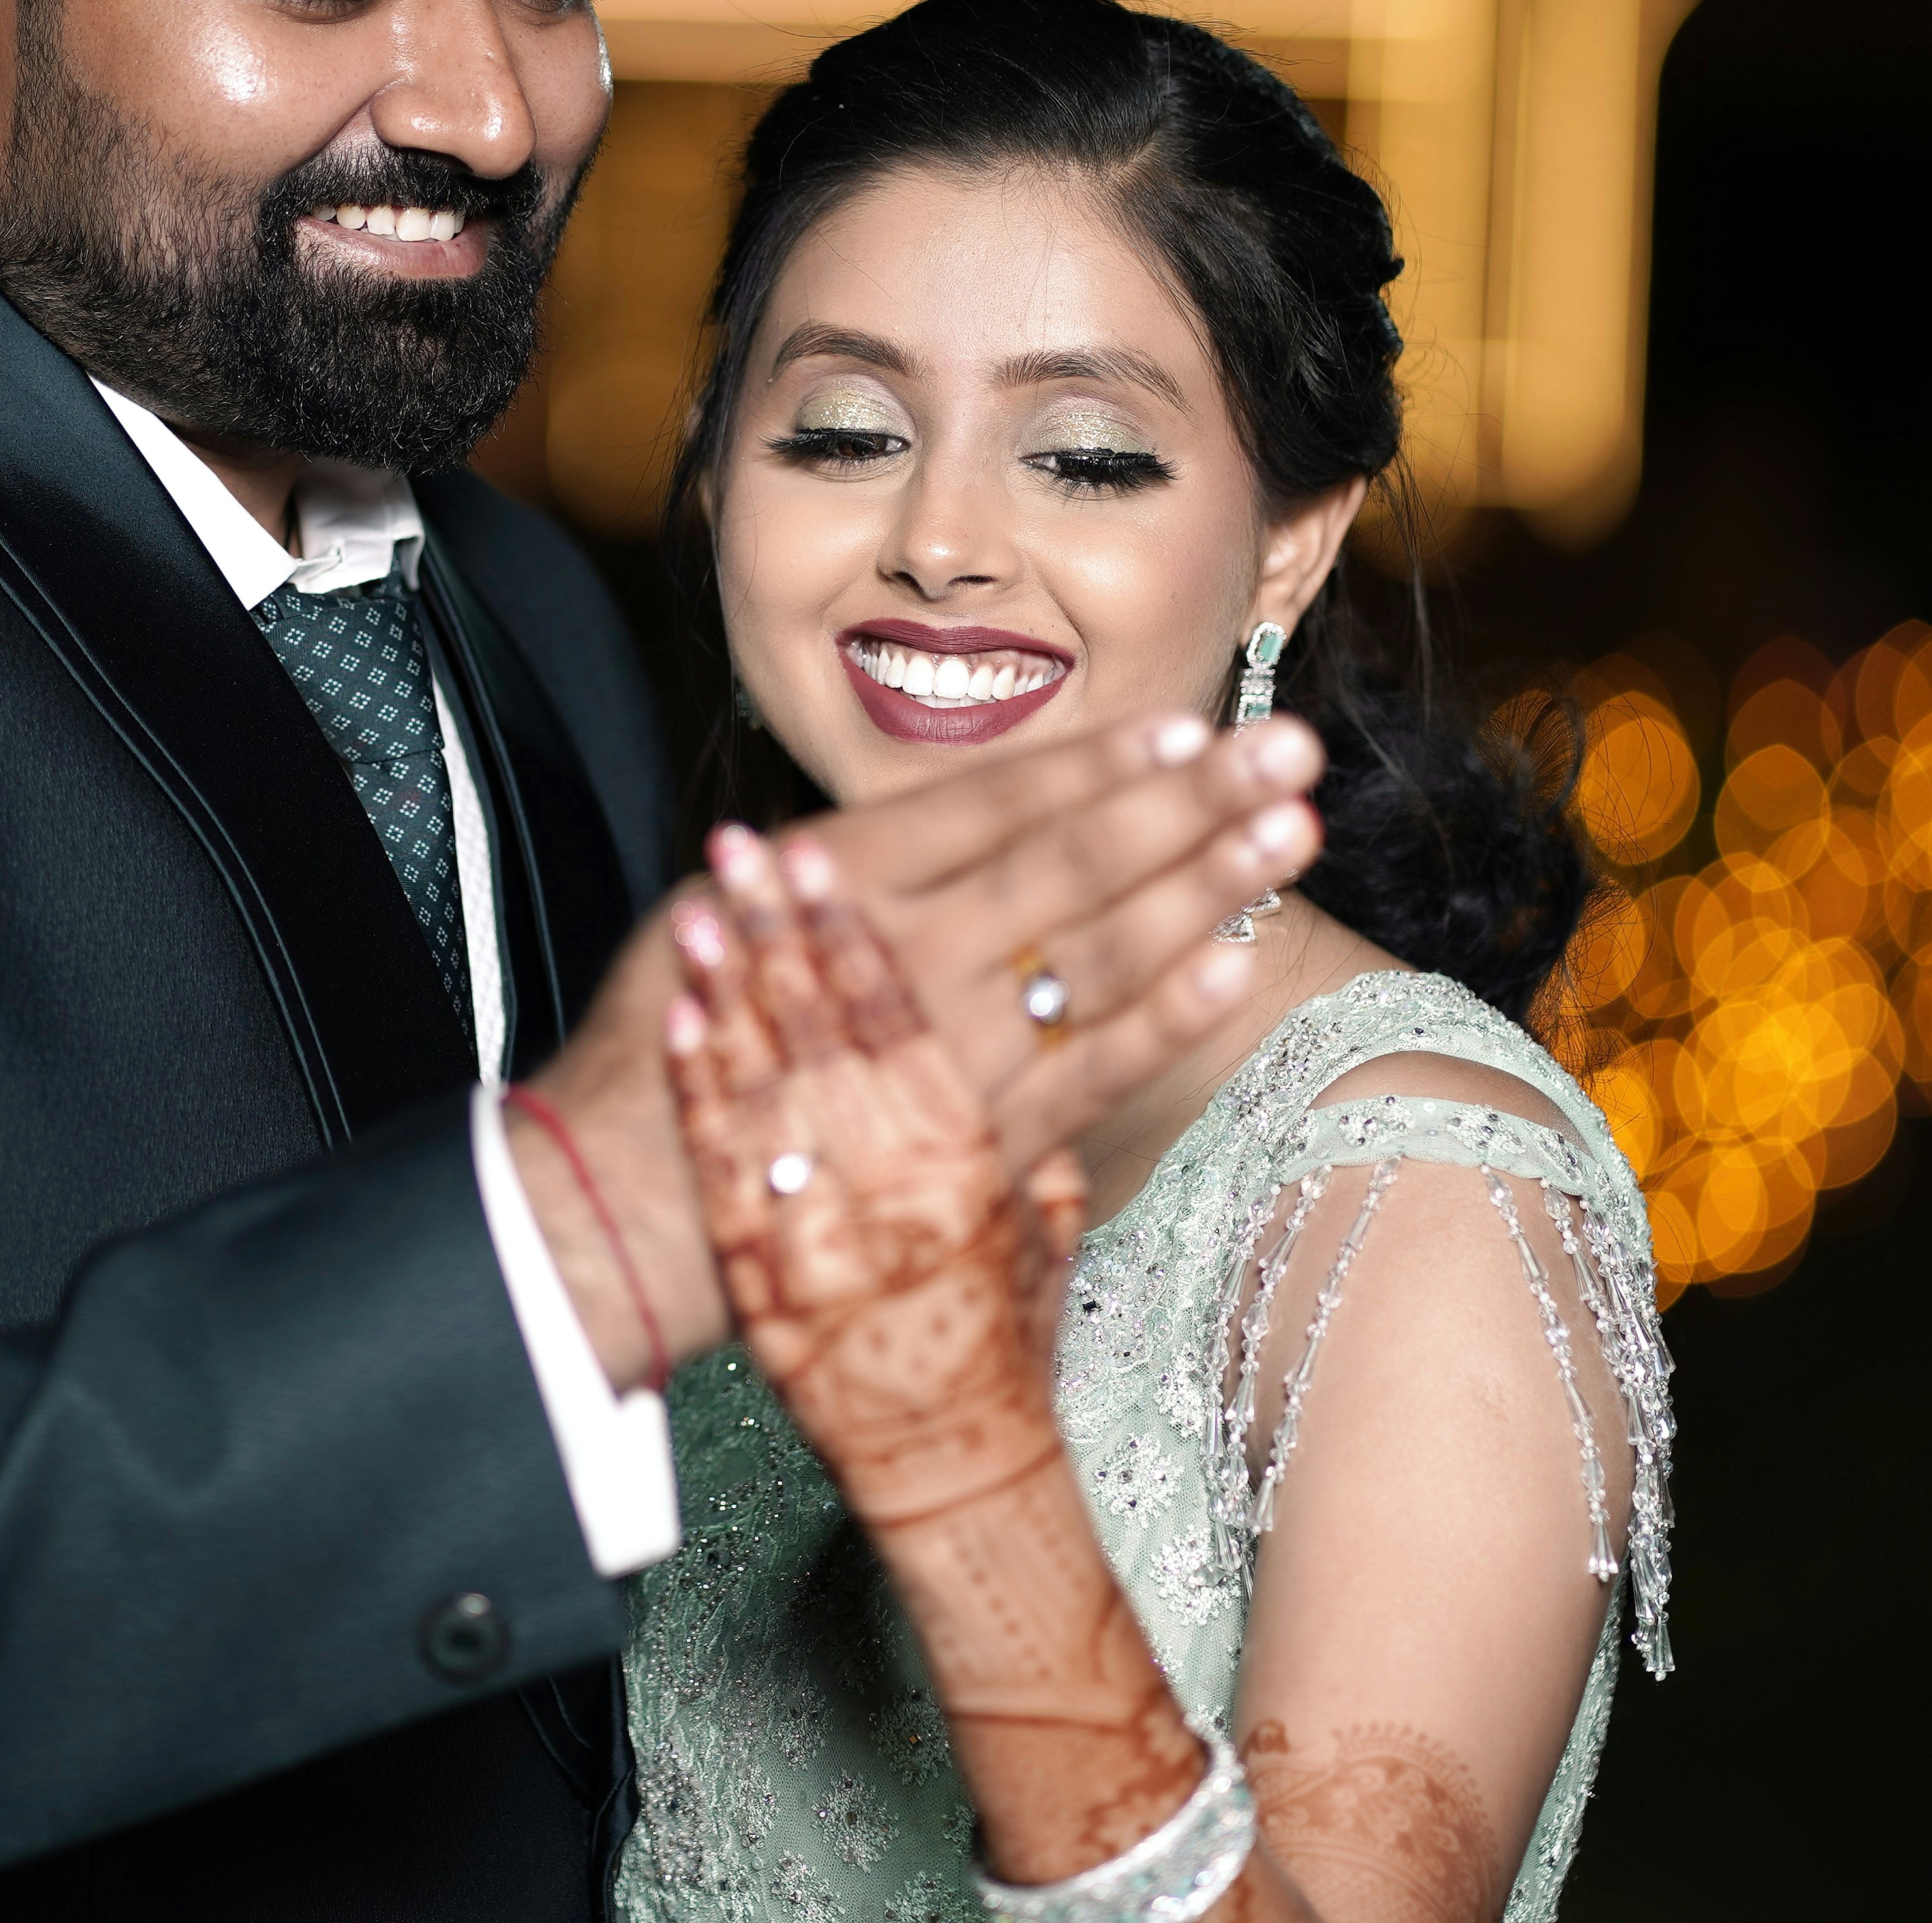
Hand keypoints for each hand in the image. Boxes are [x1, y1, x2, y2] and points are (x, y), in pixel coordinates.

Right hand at [509, 707, 1320, 1388]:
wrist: (640, 1207)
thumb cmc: (669, 1051)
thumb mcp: (706, 922)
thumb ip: (803, 872)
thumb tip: (857, 818)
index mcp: (836, 885)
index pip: (991, 805)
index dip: (1094, 762)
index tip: (1182, 725)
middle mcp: (905, 957)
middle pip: (1071, 864)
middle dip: (1188, 801)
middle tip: (1284, 746)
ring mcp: (950, 1054)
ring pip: (1099, 955)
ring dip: (1205, 886)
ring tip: (1291, 830)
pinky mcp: (977, 1143)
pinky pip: (1087, 1072)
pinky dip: (1164, 1017)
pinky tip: (1235, 964)